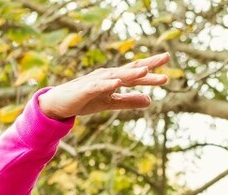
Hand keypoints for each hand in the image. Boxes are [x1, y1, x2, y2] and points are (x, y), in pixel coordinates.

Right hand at [38, 53, 169, 120]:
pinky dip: (107, 84)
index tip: (167, 63)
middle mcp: (108, 76)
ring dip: (130, 74)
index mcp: (115, 79)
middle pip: (130, 70)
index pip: (136, 72)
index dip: (151, 69)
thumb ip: (130, 101)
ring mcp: (96, 81)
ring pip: (116, 76)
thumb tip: (150, 100)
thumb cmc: (85, 100)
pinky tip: (117, 83)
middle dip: (147, 66)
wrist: (60, 104)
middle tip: (165, 58)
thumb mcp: (111, 103)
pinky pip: (98, 86)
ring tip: (144, 72)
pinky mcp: (86, 90)